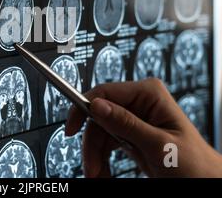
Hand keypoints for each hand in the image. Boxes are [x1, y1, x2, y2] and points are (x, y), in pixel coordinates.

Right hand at [65, 78, 221, 177]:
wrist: (203, 182)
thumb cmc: (194, 164)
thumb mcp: (158, 145)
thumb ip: (126, 124)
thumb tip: (96, 105)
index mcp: (149, 94)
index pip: (105, 92)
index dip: (84, 109)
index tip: (71, 127)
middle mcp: (139, 102)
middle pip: (99, 117)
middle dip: (92, 144)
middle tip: (91, 167)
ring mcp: (134, 118)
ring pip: (99, 131)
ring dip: (95, 154)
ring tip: (97, 173)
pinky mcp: (130, 133)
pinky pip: (106, 141)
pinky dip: (101, 157)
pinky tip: (102, 170)